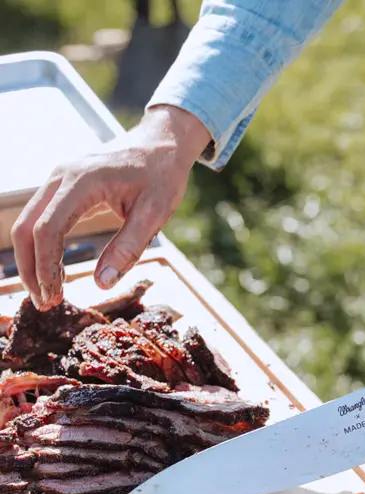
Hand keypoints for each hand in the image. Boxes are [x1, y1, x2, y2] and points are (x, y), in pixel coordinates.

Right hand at [11, 105, 210, 310]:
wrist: (162, 143)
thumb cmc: (162, 175)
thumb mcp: (155, 213)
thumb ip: (128, 247)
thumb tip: (102, 284)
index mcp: (82, 181)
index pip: (48, 229)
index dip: (46, 267)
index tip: (55, 296)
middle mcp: (61, 176)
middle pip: (26, 227)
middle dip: (31, 269)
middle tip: (46, 303)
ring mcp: (58, 178)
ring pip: (28, 223)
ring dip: (32, 260)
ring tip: (48, 293)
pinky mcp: (63, 185)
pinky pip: (41, 217)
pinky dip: (41, 246)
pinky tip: (54, 270)